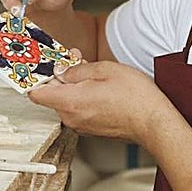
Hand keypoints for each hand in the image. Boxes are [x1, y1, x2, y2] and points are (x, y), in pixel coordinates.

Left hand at [28, 57, 174, 144]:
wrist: (156, 124)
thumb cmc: (136, 98)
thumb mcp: (104, 70)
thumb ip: (76, 70)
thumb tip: (61, 71)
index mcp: (69, 102)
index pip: (35, 93)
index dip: (37, 77)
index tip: (42, 66)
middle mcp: (71, 117)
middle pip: (52, 95)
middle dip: (61, 76)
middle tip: (77, 60)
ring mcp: (82, 126)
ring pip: (67, 101)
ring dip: (74, 86)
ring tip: (94, 73)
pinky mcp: (92, 129)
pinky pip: (79, 110)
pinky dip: (83, 97)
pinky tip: (100, 88)